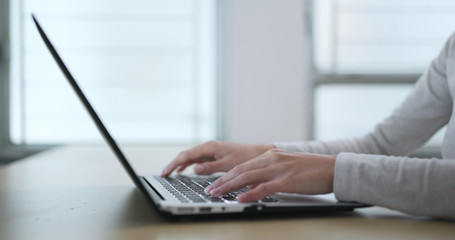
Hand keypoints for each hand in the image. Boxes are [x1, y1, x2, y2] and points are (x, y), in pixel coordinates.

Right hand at [161, 141, 274, 176]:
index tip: (165, 172)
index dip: (173, 164)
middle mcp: (208, 147)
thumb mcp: (228, 165)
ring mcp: (211, 150)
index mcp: (209, 147)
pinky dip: (188, 164)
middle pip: (185, 155)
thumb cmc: (246, 158)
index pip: (186, 155)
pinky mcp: (214, 155)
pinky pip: (197, 159)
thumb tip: (194, 169)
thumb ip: (210, 167)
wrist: (259, 154)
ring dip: (179, 164)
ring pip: (190, 157)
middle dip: (173, 164)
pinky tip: (184, 170)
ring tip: (170, 173)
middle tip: (163, 174)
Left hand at [204, 149, 335, 202]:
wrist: (332, 168)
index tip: (214, 183)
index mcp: (269, 156)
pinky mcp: (287, 180)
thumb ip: (268, 173)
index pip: (242, 166)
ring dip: (230, 186)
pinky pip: (265, 187)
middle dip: (222, 181)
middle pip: (240, 170)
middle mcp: (271, 160)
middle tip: (209, 190)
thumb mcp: (285, 168)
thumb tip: (252, 184)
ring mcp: (278, 169)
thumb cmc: (310, 170)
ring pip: (248, 177)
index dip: (225, 175)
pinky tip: (240, 198)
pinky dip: (250, 193)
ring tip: (217, 194)